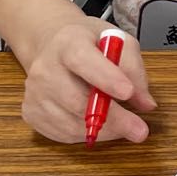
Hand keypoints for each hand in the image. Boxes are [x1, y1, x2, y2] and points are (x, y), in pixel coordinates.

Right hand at [19, 15, 156, 144]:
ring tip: (125, 127)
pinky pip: (61, 133)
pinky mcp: (31, 112)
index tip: (128, 93)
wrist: (52, 45)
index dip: (106, 78)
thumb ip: (134, 68)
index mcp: (68, 43)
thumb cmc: (89, 43)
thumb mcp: (118, 40)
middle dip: (113, 118)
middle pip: (76, 99)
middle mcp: (45, 68)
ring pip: (70, 122)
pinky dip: (86, 135)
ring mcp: (34, 92)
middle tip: (139, 130)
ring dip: (103, 131)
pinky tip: (100, 125)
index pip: (83, 61)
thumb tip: (145, 103)